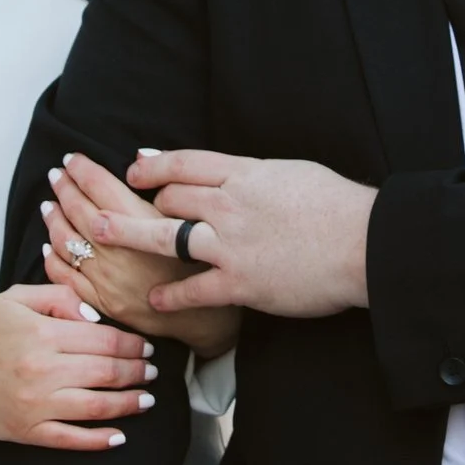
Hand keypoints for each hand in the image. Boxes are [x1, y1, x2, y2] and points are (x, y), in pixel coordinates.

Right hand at [0, 285, 154, 448]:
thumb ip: (60, 298)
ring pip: (97, 406)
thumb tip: (97, 317)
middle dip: (137, 372)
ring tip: (146, 399)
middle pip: (108, 372)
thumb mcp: (16, 298)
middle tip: (152, 371)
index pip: (105, 340)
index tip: (146, 346)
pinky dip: (99, 439)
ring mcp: (35, 404)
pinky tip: (119, 435)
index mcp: (43, 335)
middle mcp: (43, 371)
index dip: (133, 344)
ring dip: (129, 403)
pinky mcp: (26, 430)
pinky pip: (71, 438)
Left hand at [41, 155, 240, 358]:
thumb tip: (138, 164)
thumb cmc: (200, 267)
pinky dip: (53, 258)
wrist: (204, 318)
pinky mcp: (100, 301)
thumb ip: (160, 195)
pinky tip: (51, 246)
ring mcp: (105, 277)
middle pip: (78, 210)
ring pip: (67, 241)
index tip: (71, 159)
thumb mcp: (187, 222)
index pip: (99, 186)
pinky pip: (65, 276)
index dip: (81, 169)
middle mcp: (118, 249)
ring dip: (54, 219)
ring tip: (49, 205)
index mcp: (140, 223)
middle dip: (64, 188)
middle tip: (56, 175)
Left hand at [49, 147, 374, 320]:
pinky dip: (170, 296)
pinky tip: (154, 302)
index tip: (135, 169)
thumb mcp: (294, 173)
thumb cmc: (340, 207)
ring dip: (126, 235)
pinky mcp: (240, 283)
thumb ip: (258, 175)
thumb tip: (237, 174)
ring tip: (100, 236)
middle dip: (144, 203)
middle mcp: (230, 204)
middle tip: (122, 210)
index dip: (155, 165)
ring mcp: (231, 244)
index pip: (186, 162)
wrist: (364, 243)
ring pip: (165, 236)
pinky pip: (192, 289)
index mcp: (246, 174)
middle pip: (170, 197)